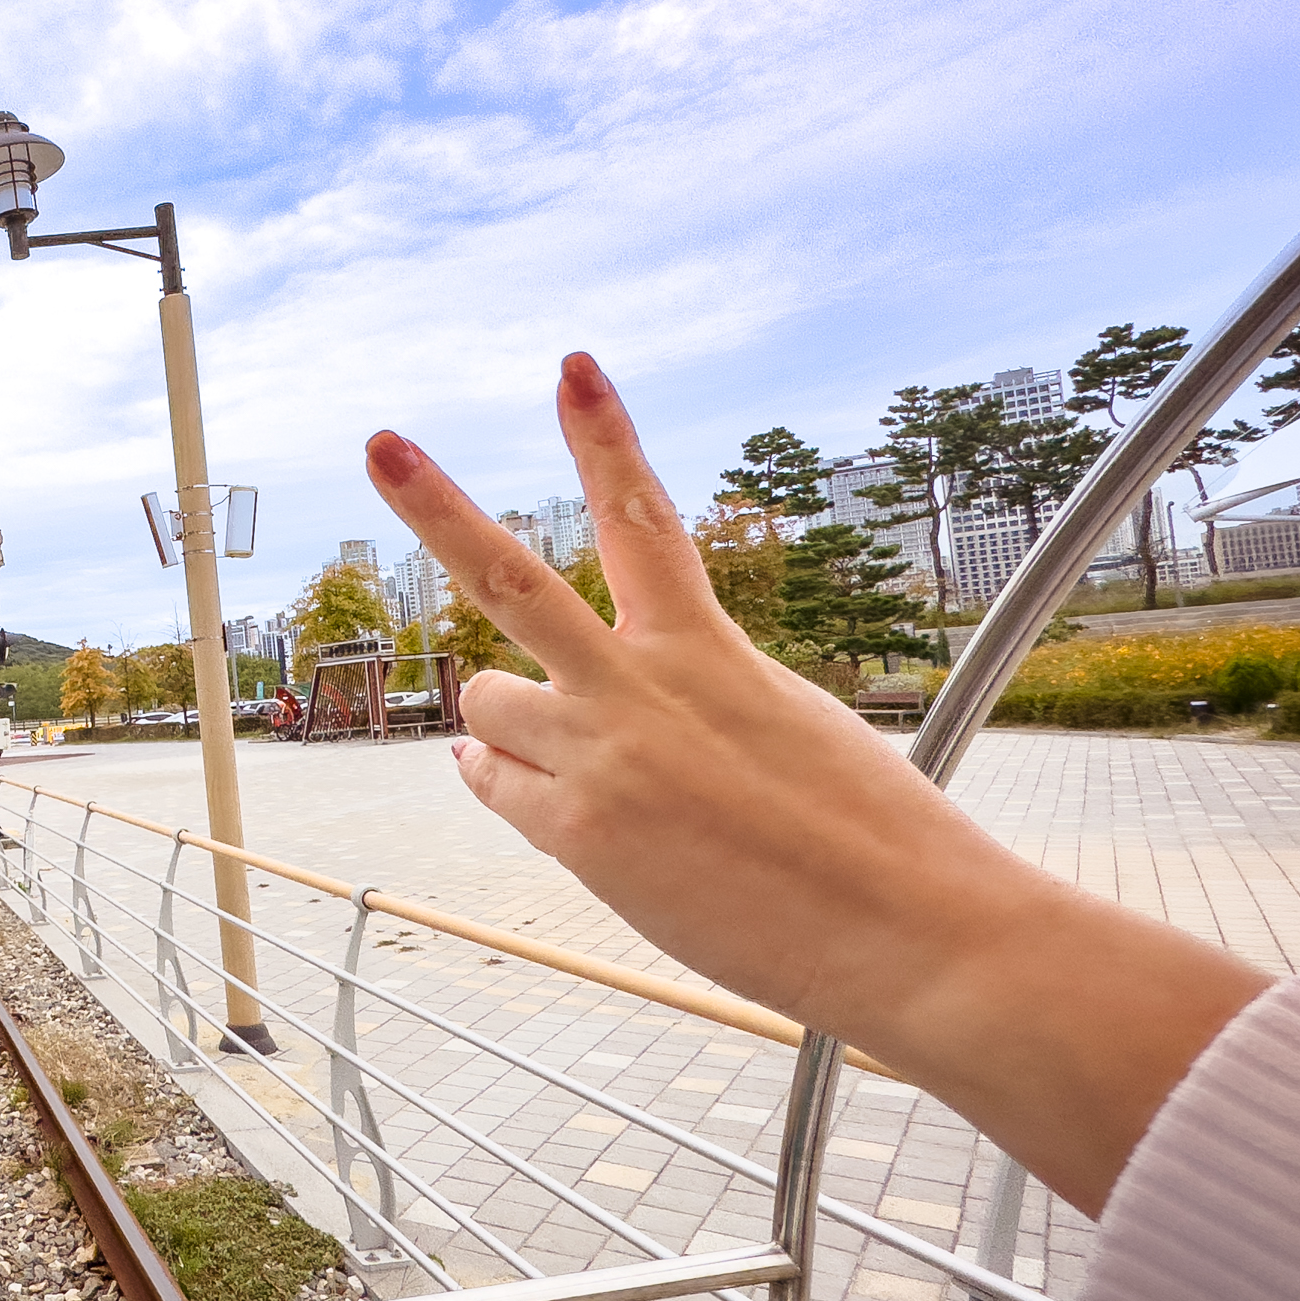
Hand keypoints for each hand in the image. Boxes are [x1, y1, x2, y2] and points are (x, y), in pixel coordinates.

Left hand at [363, 353, 1265, 1216]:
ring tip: (590, 768)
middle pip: (510, 579)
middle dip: (436, 504)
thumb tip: (554, 722)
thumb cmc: (875, 842)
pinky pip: (494, 786)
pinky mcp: (579, 837)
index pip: (646, 519)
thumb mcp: (785, 731)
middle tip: (380, 441)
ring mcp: (600, 760)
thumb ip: (680, 705)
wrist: (920, 934)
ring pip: (489, 704)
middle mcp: (642, 688)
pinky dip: (507, 786)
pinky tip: (569, 813)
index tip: (572, 366)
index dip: (604, 437)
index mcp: (710, 650)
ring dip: (510, 724)